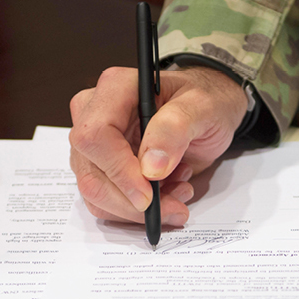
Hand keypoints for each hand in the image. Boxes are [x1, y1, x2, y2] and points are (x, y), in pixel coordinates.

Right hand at [69, 66, 247, 225]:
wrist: (207, 113)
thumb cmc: (204, 102)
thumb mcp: (202, 107)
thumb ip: (175, 129)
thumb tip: (150, 168)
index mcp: (115, 89)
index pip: (95, 136)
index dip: (119, 171)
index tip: (149, 195)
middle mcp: (95, 114)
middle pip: (91, 172)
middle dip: (132, 202)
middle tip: (175, 207)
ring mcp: (95, 143)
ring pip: (96, 192)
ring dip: (138, 209)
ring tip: (179, 192)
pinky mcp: (101, 166)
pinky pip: (106, 201)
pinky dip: (137, 209)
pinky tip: (168, 193)